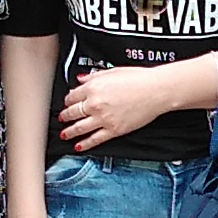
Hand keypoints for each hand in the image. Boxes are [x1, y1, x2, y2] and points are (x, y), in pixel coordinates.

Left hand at [58, 65, 183, 153]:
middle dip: (65, 116)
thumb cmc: (138, 79)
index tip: (67, 102)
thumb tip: (81, 79)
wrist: (155, 91)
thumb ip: (93, 76)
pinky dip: (84, 144)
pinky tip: (79, 146)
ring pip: (79, 128)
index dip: (68, 100)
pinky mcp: (113, 130)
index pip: (72, 96)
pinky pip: (94, 139)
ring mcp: (103, 119)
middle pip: (72, 112)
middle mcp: (95, 104)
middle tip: (62, 118)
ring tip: (65, 134)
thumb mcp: (112, 71)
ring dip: (69, 132)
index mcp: (93, 87)